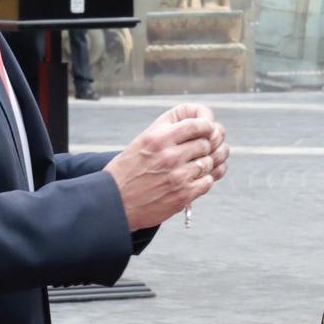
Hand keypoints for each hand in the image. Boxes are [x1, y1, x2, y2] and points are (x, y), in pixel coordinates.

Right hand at [104, 104, 226, 229]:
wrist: (114, 203)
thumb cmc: (126, 171)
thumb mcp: (141, 141)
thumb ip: (166, 129)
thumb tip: (194, 121)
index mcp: (158, 138)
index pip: (197, 124)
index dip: (207, 127)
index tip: (207, 131)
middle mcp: (169, 155)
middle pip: (205, 144)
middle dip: (203, 148)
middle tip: (196, 153)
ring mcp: (178, 176)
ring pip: (208, 163)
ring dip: (203, 165)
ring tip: (191, 168)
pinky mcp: (183, 195)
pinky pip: (207, 182)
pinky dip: (203, 181)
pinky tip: (192, 181)